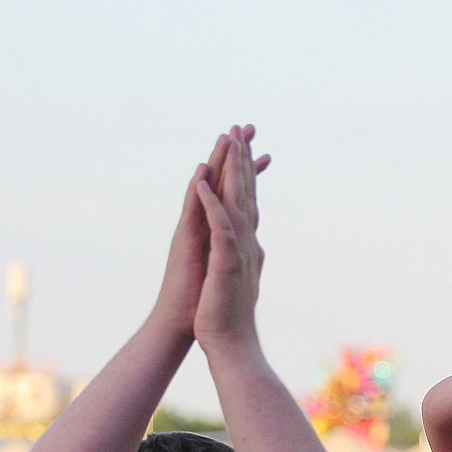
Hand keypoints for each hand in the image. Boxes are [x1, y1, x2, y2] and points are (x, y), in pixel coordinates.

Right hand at [154, 129, 269, 336]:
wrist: (184, 324)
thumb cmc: (208, 302)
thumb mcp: (229, 272)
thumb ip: (236, 255)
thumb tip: (249, 247)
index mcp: (219, 232)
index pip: (238, 197)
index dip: (250, 175)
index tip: (266, 154)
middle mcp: (204, 225)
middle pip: (220, 183)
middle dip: (234, 156)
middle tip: (245, 128)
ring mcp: (192, 232)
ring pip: (204, 190)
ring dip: (215, 163)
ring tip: (225, 137)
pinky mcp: (184, 244)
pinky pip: (191, 213)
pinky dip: (197, 192)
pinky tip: (202, 173)